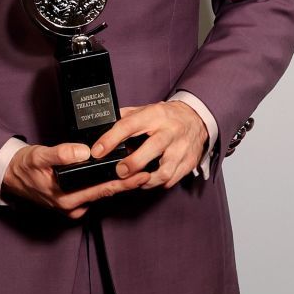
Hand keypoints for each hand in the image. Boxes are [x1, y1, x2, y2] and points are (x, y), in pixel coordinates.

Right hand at [0, 141, 153, 218]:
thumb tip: (83, 152)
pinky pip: (93, 194)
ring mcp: (73, 207)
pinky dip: (105, 185)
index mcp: (66, 199)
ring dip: (118, 184)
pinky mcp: (72, 203)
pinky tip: (116, 175)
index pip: (102, 190)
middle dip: (128, 184)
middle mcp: (72, 207)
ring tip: (138, 172)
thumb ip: (61, 154)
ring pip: (100, 195)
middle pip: (106, 194)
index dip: (123, 182)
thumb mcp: (40, 156)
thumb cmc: (26, 166)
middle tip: (149, 172)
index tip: (141, 174)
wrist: (12, 175)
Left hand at [89, 101, 206, 189]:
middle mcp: (170, 130)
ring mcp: (182, 147)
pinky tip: (149, 181)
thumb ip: (125, 117)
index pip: (129, 125)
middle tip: (119, 172)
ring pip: (165, 170)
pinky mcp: (189, 162)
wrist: (196, 119)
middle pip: (152, 148)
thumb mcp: (145, 110)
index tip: (97, 151)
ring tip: (134, 181)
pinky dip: (158, 184)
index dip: (111, 139)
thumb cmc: (165, 116)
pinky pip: (172, 179)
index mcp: (154, 115)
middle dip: (133, 163)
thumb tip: (101, 126)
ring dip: (147, 180)